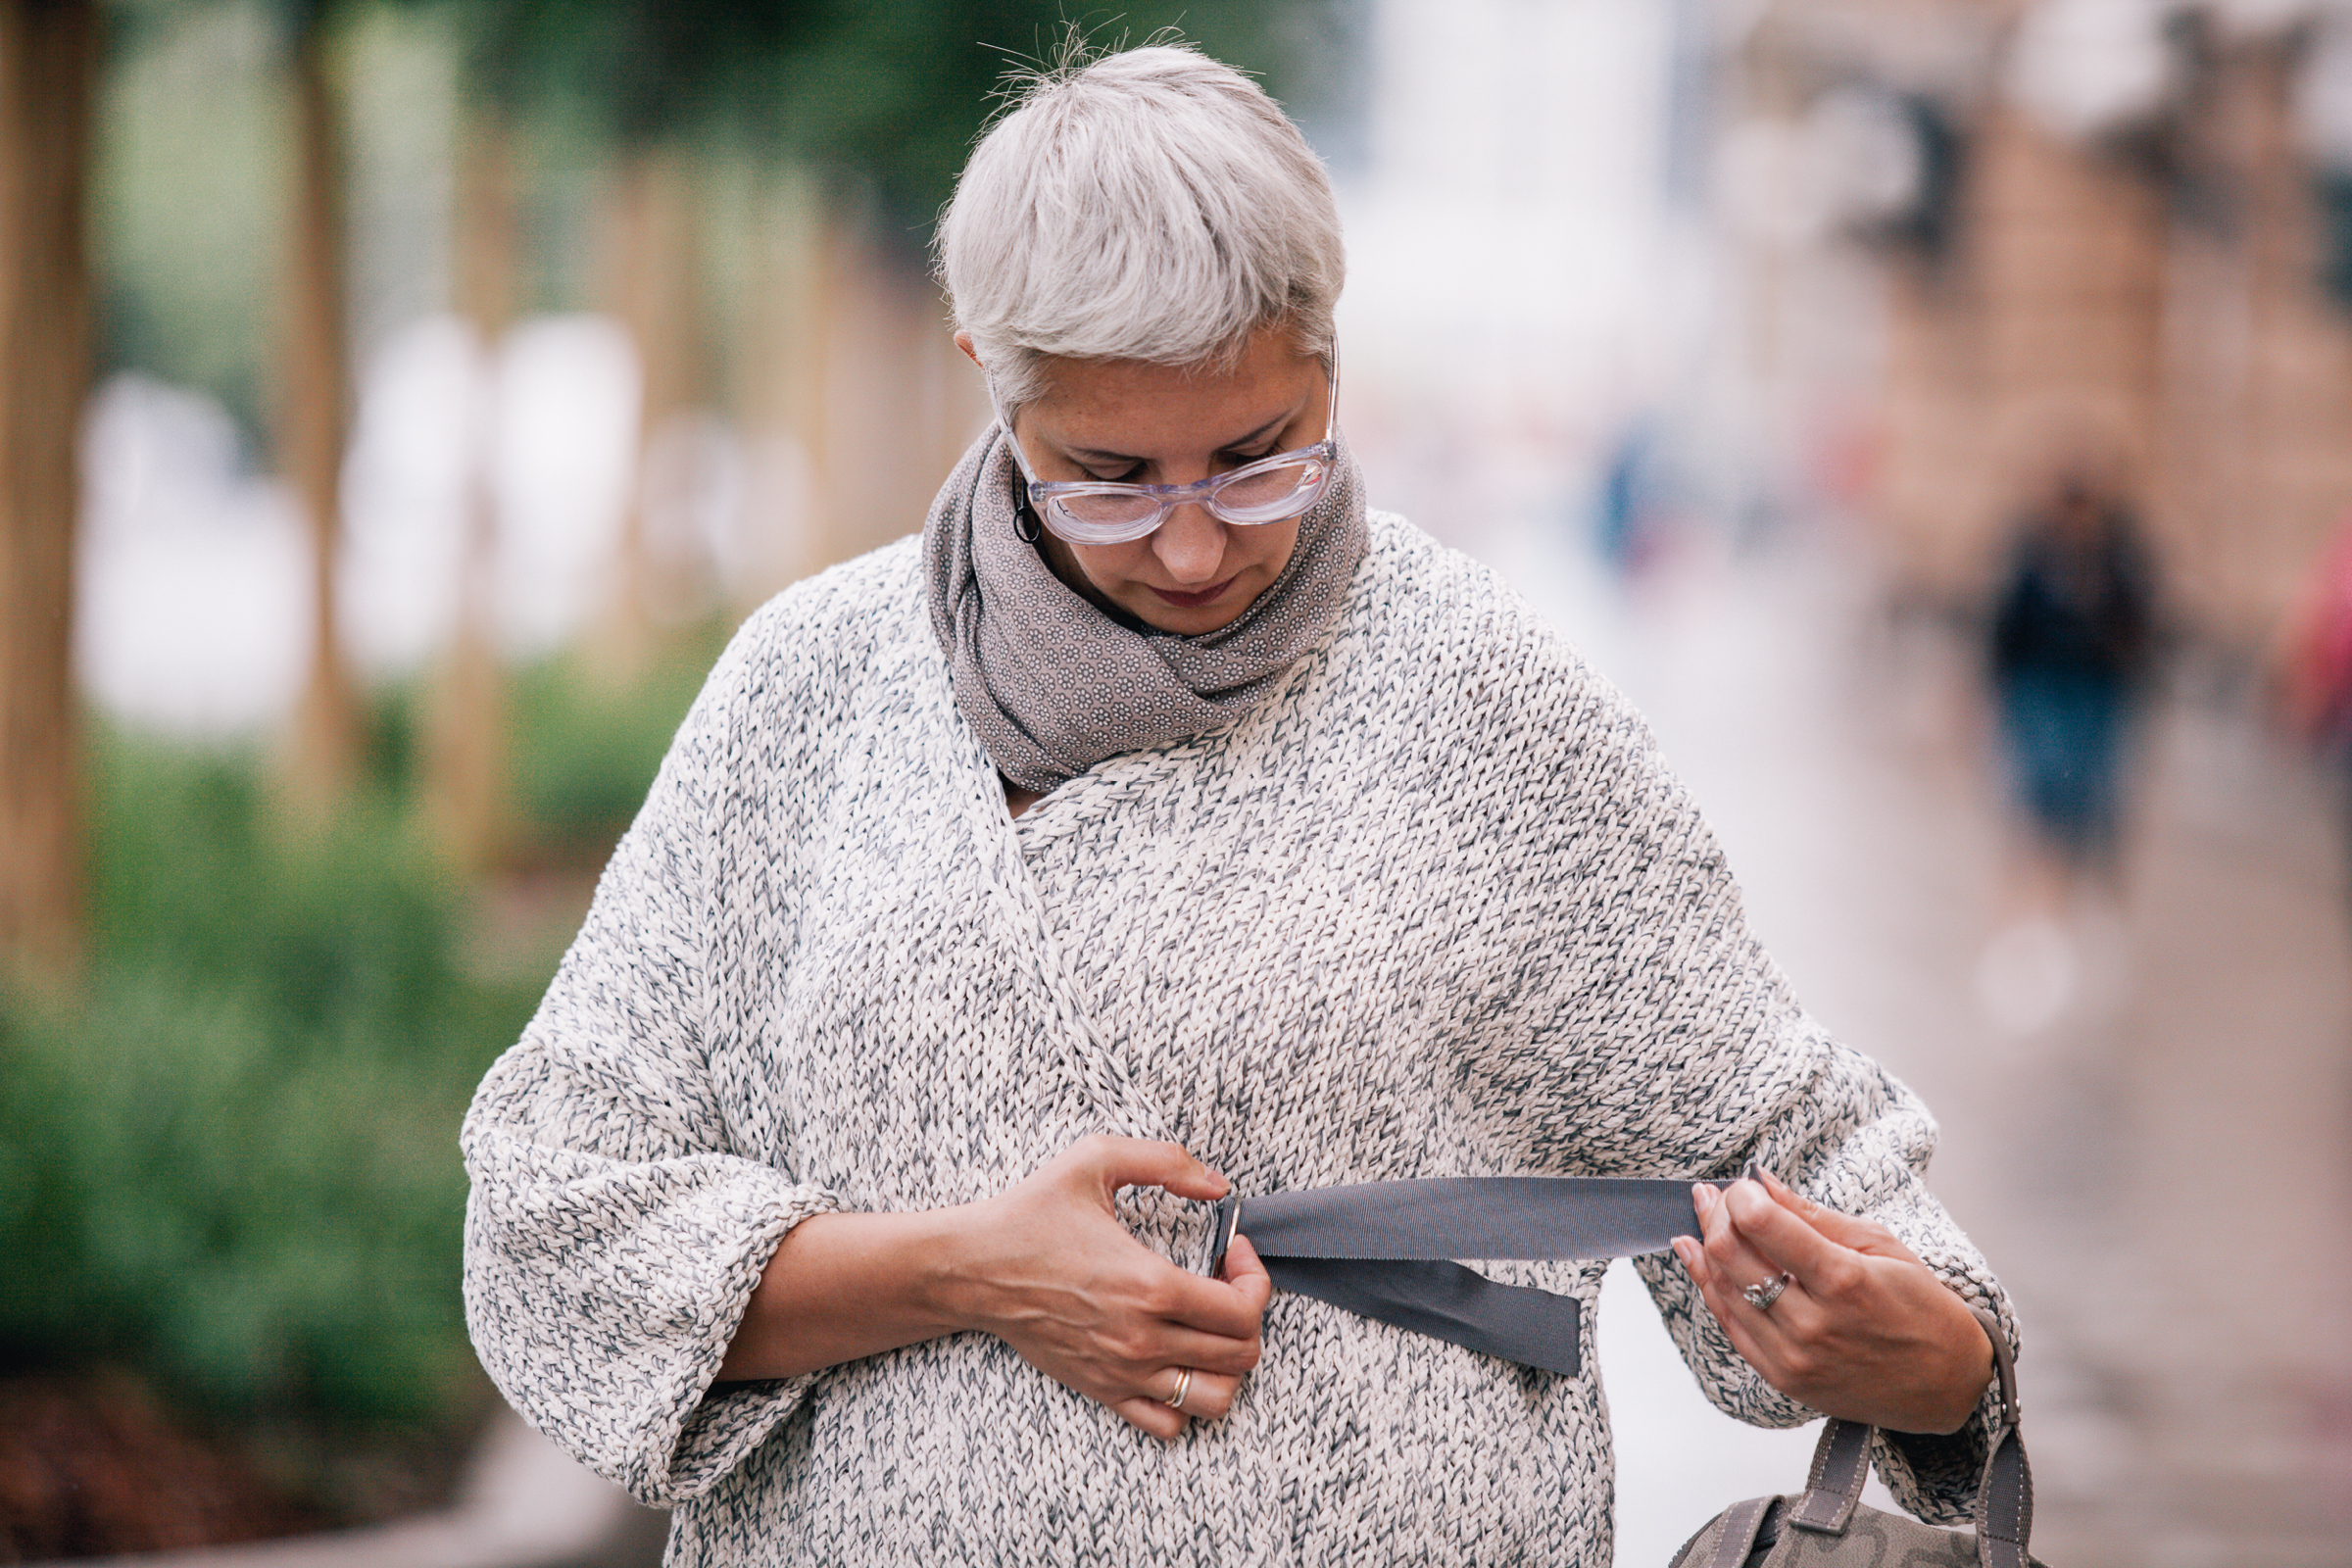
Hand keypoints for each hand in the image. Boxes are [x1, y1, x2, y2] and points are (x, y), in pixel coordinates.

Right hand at [951, 1135, 1272, 1440]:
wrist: (972, 1270)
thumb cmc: (1030, 1214)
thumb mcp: (1095, 1159)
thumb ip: (1166, 1161)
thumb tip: (1219, 1186)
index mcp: (1150, 1285)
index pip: (1244, 1310)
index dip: (1256, 1278)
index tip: (1233, 1249)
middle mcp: (1143, 1338)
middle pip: (1241, 1355)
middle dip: (1249, 1314)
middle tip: (1223, 1281)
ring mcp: (1124, 1371)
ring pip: (1215, 1397)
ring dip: (1227, 1363)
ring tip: (1208, 1326)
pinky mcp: (1103, 1389)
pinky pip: (1169, 1424)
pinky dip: (1187, 1399)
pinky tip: (1174, 1356)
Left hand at [1671, 1168, 1993, 1434]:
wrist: (1946, 1385)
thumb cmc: (1921, 1308)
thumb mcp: (1880, 1246)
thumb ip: (1813, 1214)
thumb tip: (1761, 1180)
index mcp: (1843, 1281)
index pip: (1762, 1225)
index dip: (1740, 1196)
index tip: (1743, 1184)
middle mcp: (1812, 1323)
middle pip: (1731, 1255)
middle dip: (1716, 1215)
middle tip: (1716, 1194)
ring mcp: (1793, 1356)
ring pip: (1721, 1288)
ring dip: (1705, 1246)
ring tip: (1705, 1216)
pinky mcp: (1782, 1378)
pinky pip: (1729, 1324)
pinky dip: (1709, 1285)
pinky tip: (1698, 1256)